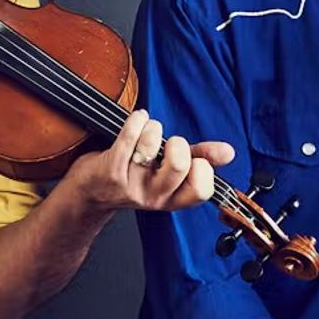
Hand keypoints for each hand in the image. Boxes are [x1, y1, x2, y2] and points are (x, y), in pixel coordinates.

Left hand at [53, 109, 235, 216]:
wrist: (90, 193)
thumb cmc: (134, 175)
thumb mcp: (169, 173)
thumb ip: (200, 160)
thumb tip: (229, 153)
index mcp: (173, 199)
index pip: (200, 190)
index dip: (203, 169)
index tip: (195, 159)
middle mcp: (153, 197)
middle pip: (179, 165)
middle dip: (177, 143)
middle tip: (169, 143)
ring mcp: (131, 185)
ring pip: (152, 147)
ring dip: (152, 128)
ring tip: (146, 131)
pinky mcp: (110, 172)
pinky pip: (128, 139)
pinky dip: (135, 121)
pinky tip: (138, 118)